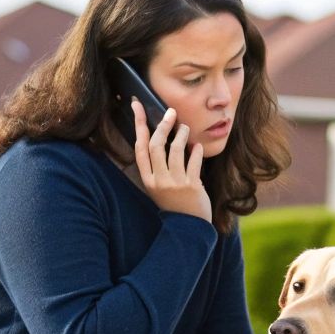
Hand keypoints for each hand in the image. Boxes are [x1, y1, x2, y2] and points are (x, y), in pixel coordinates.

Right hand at [130, 99, 210, 222]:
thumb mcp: (159, 186)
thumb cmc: (174, 202)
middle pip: (156, 145)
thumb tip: (163, 136)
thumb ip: (158, 165)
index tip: (137, 106)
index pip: (139, 147)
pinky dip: (195, 151)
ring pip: (175, 150)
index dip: (138, 124)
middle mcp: (158, 180)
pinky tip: (197, 147)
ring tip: (185, 128)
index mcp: (147, 179)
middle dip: (163, 125)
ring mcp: (174, 183)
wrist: (188, 227)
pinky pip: (193, 162)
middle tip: (171, 113)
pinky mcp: (191, 186)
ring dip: (181, 135)